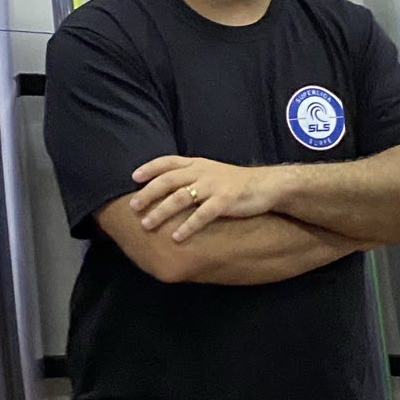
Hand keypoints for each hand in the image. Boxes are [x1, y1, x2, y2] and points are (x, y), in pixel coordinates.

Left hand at [130, 155, 287, 241]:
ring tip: (147, 224)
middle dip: (148, 194)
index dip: (150, 168)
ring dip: (161, 212)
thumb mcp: (211, 172)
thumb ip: (191, 176)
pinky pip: (202, 215)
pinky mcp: (225, 201)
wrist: (266, 185)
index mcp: (197, 164)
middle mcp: (202, 172)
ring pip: (180, 198)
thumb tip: (166, 188)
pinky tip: (176, 237)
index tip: (134, 177)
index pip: (168, 162)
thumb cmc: (235, 182)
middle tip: (133, 207)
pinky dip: (187, 226)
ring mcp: (213, 186)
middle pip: (168, 181)